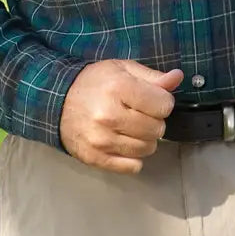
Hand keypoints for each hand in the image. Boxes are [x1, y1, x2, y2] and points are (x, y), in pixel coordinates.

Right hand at [59, 59, 182, 173]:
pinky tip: (124, 142)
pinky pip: (132, 167)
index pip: (163, 105)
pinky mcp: (95, 158)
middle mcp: (109, 116)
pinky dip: (134, 157)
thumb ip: (152, 77)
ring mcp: (101, 140)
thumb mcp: (122, 69)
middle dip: (154, 121)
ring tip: (132, 127)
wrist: (57, 101)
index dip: (162, 101)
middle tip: (140, 113)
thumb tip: (177, 78)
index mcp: (119, 88)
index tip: (152, 99)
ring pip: (147, 149)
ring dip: (145, 139)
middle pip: (157, 129)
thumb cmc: (95, 82)